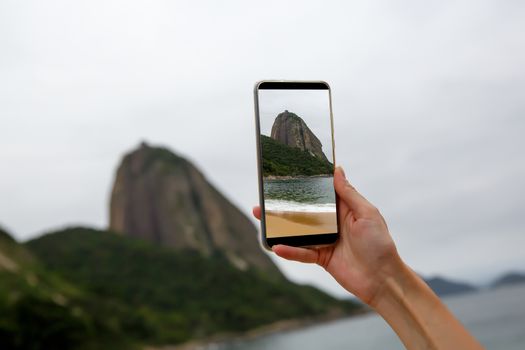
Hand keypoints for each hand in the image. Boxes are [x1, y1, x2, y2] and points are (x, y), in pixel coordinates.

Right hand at [253, 167, 400, 304]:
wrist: (382, 279)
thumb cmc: (380, 244)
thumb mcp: (367, 213)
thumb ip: (349, 194)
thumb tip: (337, 170)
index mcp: (344, 209)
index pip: (321, 194)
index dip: (306, 185)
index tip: (288, 175)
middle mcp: (332, 223)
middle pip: (304, 212)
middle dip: (285, 206)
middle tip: (266, 198)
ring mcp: (325, 240)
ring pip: (298, 231)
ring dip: (279, 227)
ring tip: (261, 218)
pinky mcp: (321, 257)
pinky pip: (301, 253)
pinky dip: (289, 251)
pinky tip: (276, 246)